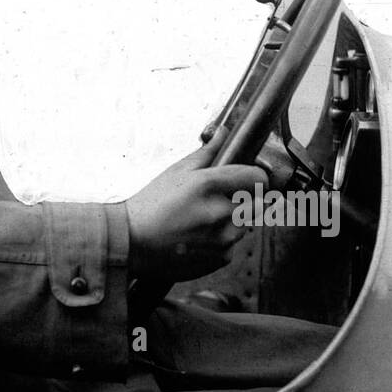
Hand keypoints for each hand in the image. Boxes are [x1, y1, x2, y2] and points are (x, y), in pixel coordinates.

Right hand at [125, 143, 265, 281]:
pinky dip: (223, 240)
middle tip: (227, 198)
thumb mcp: (176, 172)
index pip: (258, 178)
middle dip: (248, 198)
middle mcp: (221, 212)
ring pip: (247, 225)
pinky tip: (200, 236)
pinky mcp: (221, 258)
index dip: (256, 176)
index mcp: (210, 185)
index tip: (250, 179)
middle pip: (260, 203)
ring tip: (206, 219)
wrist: (131, 242)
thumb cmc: (150, 206)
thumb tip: (223, 133)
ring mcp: (223, 239)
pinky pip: (235, 245)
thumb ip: (207, 152)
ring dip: (235, 220)